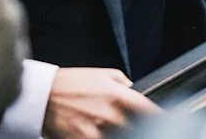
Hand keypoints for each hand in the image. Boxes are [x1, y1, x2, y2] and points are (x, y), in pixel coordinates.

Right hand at [43, 67, 157, 138]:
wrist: (42, 94)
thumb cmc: (70, 82)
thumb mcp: (101, 73)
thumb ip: (121, 81)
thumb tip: (132, 88)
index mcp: (116, 94)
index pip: (146, 108)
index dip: (158, 116)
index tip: (163, 121)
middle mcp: (109, 112)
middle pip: (135, 128)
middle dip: (139, 129)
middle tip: (136, 127)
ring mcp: (96, 129)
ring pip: (120, 137)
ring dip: (121, 134)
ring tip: (116, 129)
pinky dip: (103, 138)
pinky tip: (103, 133)